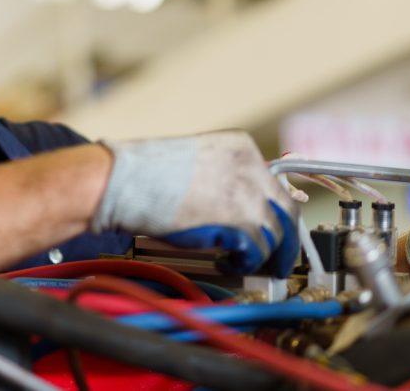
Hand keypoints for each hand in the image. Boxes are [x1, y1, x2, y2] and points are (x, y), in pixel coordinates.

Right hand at [91, 131, 298, 277]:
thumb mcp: (198, 164)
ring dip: (264, 254)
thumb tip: (244, 211)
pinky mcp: (238, 218)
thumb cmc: (146, 174)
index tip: (280, 230)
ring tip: (247, 262)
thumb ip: (226, 180)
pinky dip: (248, 260)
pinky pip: (257, 248)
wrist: (123, 180)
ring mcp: (246, 191)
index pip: (276, 183)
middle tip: (279, 259)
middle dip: (285, 240)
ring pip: (275, 232)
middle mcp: (250, 164)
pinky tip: (231, 262)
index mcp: (241, 146)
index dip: (280, 213)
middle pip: (286, 209)